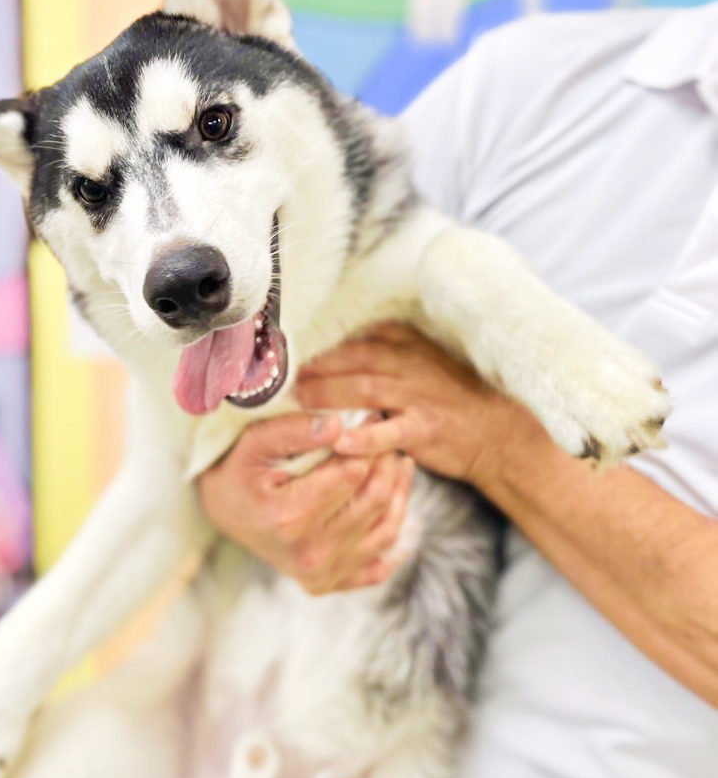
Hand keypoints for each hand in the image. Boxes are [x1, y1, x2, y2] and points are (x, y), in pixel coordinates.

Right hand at [198, 412, 414, 594]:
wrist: (224, 512)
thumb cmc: (238, 473)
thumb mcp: (253, 443)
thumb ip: (292, 430)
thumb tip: (337, 425)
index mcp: (289, 519)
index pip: (353, 473)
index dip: (366, 441)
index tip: (369, 418)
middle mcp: (309, 555)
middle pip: (374, 500)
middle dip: (386, 463)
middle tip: (387, 437)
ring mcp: (320, 575)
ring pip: (386, 529)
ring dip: (399, 492)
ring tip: (398, 463)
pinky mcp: (328, 584)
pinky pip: (379, 562)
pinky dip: (393, 532)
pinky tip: (395, 505)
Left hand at [295, 323, 520, 485]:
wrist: (499, 433)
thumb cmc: (451, 398)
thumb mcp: (422, 361)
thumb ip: (384, 350)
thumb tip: (333, 344)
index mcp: (409, 344)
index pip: (358, 335)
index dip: (322, 339)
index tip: (289, 345)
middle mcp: (412, 364)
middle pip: (354, 357)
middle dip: (315, 364)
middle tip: (279, 374)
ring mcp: (419, 396)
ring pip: (365, 389)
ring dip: (327, 394)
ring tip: (296, 400)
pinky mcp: (425, 429)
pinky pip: (390, 432)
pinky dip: (365, 437)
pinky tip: (340, 442)